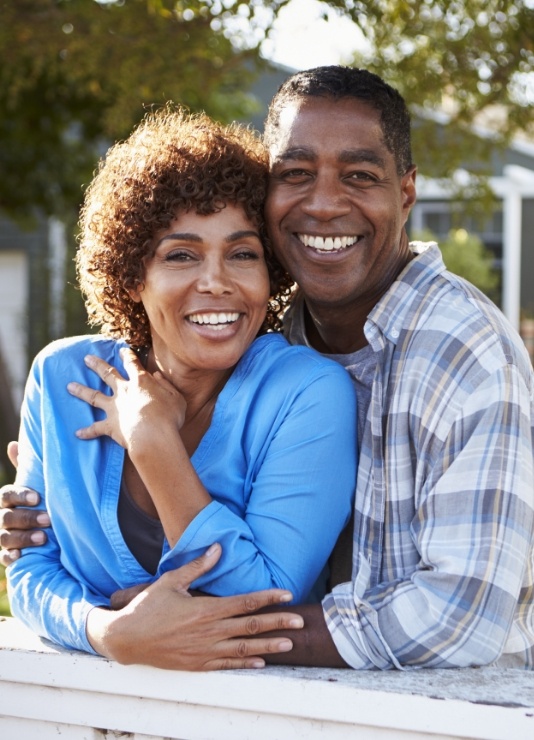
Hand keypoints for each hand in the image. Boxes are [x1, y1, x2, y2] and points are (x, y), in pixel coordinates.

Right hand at [0, 441, 50, 565]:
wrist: (44, 529)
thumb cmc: (38, 501)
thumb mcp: (34, 484)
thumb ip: (26, 468)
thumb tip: (13, 444)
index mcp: (6, 499)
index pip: (6, 495)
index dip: (20, 496)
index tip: (37, 497)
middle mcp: (1, 517)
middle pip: (7, 517)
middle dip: (27, 518)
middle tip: (48, 519)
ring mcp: (2, 536)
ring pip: (4, 537)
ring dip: (23, 538)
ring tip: (43, 538)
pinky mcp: (6, 554)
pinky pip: (3, 557)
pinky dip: (11, 556)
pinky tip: (21, 555)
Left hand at [67, 349, 186, 449]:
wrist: (153, 435)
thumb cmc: (169, 416)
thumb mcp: (176, 397)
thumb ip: (166, 385)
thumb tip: (157, 376)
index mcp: (141, 382)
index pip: (132, 364)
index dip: (127, 356)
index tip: (122, 350)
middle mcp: (124, 391)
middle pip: (107, 374)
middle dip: (96, 365)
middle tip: (86, 358)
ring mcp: (115, 408)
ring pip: (94, 396)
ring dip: (81, 390)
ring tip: (69, 386)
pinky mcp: (110, 426)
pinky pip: (96, 428)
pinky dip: (87, 431)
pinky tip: (77, 433)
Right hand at [87, 543, 303, 670]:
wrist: (126, 639)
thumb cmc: (148, 607)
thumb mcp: (171, 580)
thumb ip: (197, 565)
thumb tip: (218, 547)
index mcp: (205, 609)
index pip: (245, 603)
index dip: (268, 598)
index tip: (287, 595)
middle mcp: (209, 632)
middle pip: (251, 628)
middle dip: (278, 623)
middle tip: (300, 622)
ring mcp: (204, 651)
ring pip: (244, 649)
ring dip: (268, 646)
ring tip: (289, 644)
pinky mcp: (197, 664)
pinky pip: (227, 665)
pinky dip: (246, 664)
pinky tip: (261, 663)